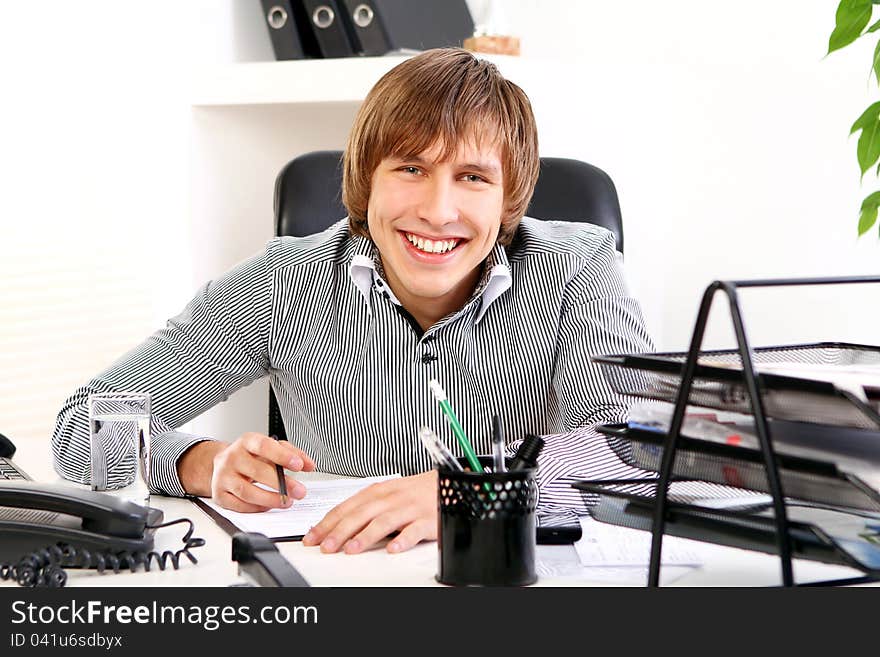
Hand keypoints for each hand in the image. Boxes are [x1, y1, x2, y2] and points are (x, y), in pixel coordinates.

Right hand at [179, 433, 315, 511]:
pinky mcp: (219, 495)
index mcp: (246, 442)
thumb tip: (309, 465)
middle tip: (299, 491)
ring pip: (247, 491)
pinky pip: (239, 505)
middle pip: (257, 471)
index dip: (282, 456)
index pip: (264, 446)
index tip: (298, 465)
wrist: (222, 464)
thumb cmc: (250, 456)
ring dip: (270, 499)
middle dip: (282, 483)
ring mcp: (223, 477)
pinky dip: (257, 508)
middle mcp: (232, 458)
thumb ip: (292, 454)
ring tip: (287, 501)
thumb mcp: (270, 448)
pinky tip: (269, 506)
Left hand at [302, 470, 436, 554]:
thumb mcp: (386, 493)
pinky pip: (414, 530)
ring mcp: (409, 509)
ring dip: (366, 536)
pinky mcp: (427, 520)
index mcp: (377, 491)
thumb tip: (335, 524)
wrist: (448, 483)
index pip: (347, 507)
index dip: (328, 522)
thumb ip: (364, 507)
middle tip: (326, 546)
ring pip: (384, 521)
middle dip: (341, 531)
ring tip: (352, 549)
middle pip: (361, 514)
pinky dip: (402, 540)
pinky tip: (392, 549)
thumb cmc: (414, 491)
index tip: (312, 537)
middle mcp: (391, 498)